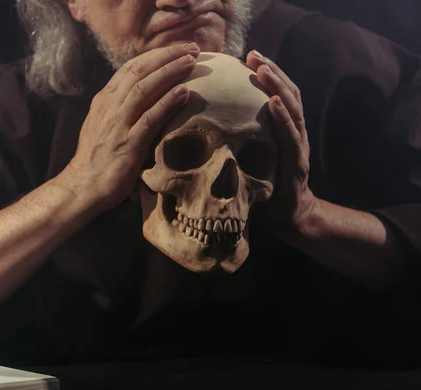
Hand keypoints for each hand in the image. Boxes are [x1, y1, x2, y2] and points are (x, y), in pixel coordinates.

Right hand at [64, 43, 200, 210]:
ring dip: (170, 72)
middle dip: (167, 56)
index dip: (155, 56)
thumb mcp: (105, 126)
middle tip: (191, 48)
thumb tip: (146, 97)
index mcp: (105, 101)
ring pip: (144, 88)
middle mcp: (109, 106)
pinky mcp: (128, 143)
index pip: (130, 68)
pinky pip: (150, 117)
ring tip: (191, 62)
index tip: (177, 49)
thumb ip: (121, 109)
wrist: (83, 186)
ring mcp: (118, 124)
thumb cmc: (97, 159)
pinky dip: (167, 102)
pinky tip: (184, 92)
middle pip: (139, 71)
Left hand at [245, 50, 318, 237]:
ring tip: (263, 69)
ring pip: (292, 108)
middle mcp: (295, 132)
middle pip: (288, 93)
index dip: (266, 74)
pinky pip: (292, 135)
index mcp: (283, 129)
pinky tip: (273, 103)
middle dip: (271, 71)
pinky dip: (283, 117)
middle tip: (254, 54)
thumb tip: (210, 123)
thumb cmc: (266, 186)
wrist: (289, 216)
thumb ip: (242, 137)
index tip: (248, 56)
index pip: (278, 93)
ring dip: (277, 86)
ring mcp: (299, 146)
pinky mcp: (298, 163)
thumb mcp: (252, 156)